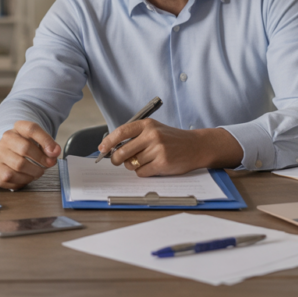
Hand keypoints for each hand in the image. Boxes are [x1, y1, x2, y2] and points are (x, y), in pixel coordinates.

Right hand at [0, 121, 60, 189]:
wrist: (12, 152)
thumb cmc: (29, 147)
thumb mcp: (41, 141)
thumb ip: (50, 145)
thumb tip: (55, 152)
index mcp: (18, 128)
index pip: (31, 129)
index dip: (46, 141)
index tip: (54, 152)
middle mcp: (6, 139)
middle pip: (25, 148)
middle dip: (41, 160)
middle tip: (48, 165)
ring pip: (18, 165)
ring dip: (33, 172)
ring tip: (38, 172)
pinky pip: (9, 177)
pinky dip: (22, 180)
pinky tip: (27, 177)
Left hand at [99, 119, 242, 176]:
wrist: (196, 146)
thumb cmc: (172, 139)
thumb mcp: (155, 129)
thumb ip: (136, 136)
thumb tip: (112, 148)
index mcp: (147, 125)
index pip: (121, 132)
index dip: (108, 142)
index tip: (101, 149)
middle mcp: (152, 135)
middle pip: (122, 151)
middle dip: (116, 159)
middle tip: (117, 161)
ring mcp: (157, 149)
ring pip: (132, 163)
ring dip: (134, 165)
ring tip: (145, 161)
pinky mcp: (162, 163)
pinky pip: (141, 172)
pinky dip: (143, 172)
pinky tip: (152, 166)